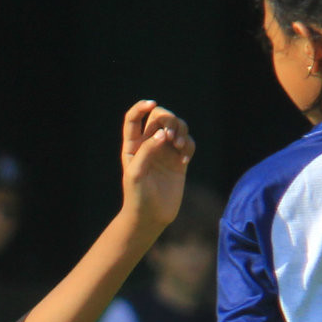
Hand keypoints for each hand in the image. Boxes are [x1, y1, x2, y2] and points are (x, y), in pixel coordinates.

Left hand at [120, 101, 193, 230]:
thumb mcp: (136, 173)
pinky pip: (188, 143)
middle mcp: (149, 144)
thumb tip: (162, 133)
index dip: (142, 107)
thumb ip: (147, 150)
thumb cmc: (137, 196)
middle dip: (168, 119)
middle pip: (160, 117)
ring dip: (181, 130)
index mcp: (133, 145)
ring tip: (178, 146)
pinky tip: (185, 158)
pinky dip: (189, 145)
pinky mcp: (179, 161)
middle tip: (170, 135)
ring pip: (177, 127)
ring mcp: (165, 152)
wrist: (151, 217)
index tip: (153, 104)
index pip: (134, 118)